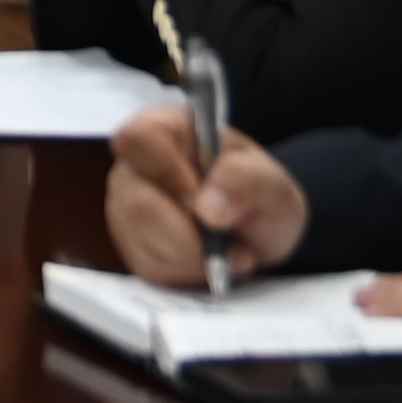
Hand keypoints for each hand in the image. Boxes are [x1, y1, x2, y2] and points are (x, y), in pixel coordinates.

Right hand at [106, 113, 314, 287]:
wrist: (258, 231)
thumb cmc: (261, 195)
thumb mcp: (274, 184)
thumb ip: (247, 180)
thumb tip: (208, 207)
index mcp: (168, 129)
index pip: (138, 139)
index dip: (165, 171)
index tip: (200, 198)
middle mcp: (136, 165)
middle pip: (138, 203)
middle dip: (190, 236)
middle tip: (231, 243)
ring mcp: (127, 205)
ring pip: (143, 242)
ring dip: (193, 258)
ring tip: (227, 251)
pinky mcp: (131, 243)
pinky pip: (149, 267)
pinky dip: (187, 272)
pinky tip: (209, 261)